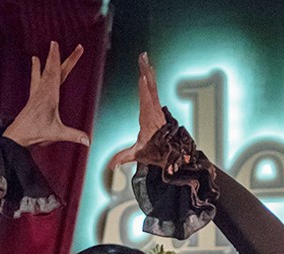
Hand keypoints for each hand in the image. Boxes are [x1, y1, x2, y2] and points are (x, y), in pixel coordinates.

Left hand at [2, 42, 89, 148]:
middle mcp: (42, 92)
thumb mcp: (57, 134)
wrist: (17, 136)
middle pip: (51, 70)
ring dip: (46, 61)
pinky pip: (36, 80)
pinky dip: (37, 70)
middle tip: (56, 42)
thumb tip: (88, 141)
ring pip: (43, 73)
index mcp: (49, 96)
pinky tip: (35, 63)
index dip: (58, 58)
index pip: (55, 73)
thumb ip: (74, 135)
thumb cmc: (35, 134)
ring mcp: (37, 94)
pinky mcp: (33, 98)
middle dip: (55, 56)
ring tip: (48, 49)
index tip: (56, 45)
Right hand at [107, 52, 170, 169]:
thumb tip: (110, 166)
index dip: (144, 90)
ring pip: (153, 86)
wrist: (173, 152)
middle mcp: (154, 111)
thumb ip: (123, 157)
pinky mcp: (157, 107)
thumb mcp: (139, 154)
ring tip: (145, 58)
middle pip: (150, 88)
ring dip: (148, 71)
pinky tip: (149, 70)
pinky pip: (154, 89)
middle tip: (143, 57)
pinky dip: (151, 78)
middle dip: (146, 72)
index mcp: (148, 119)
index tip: (142, 78)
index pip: (146, 102)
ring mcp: (157, 108)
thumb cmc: (157, 151)